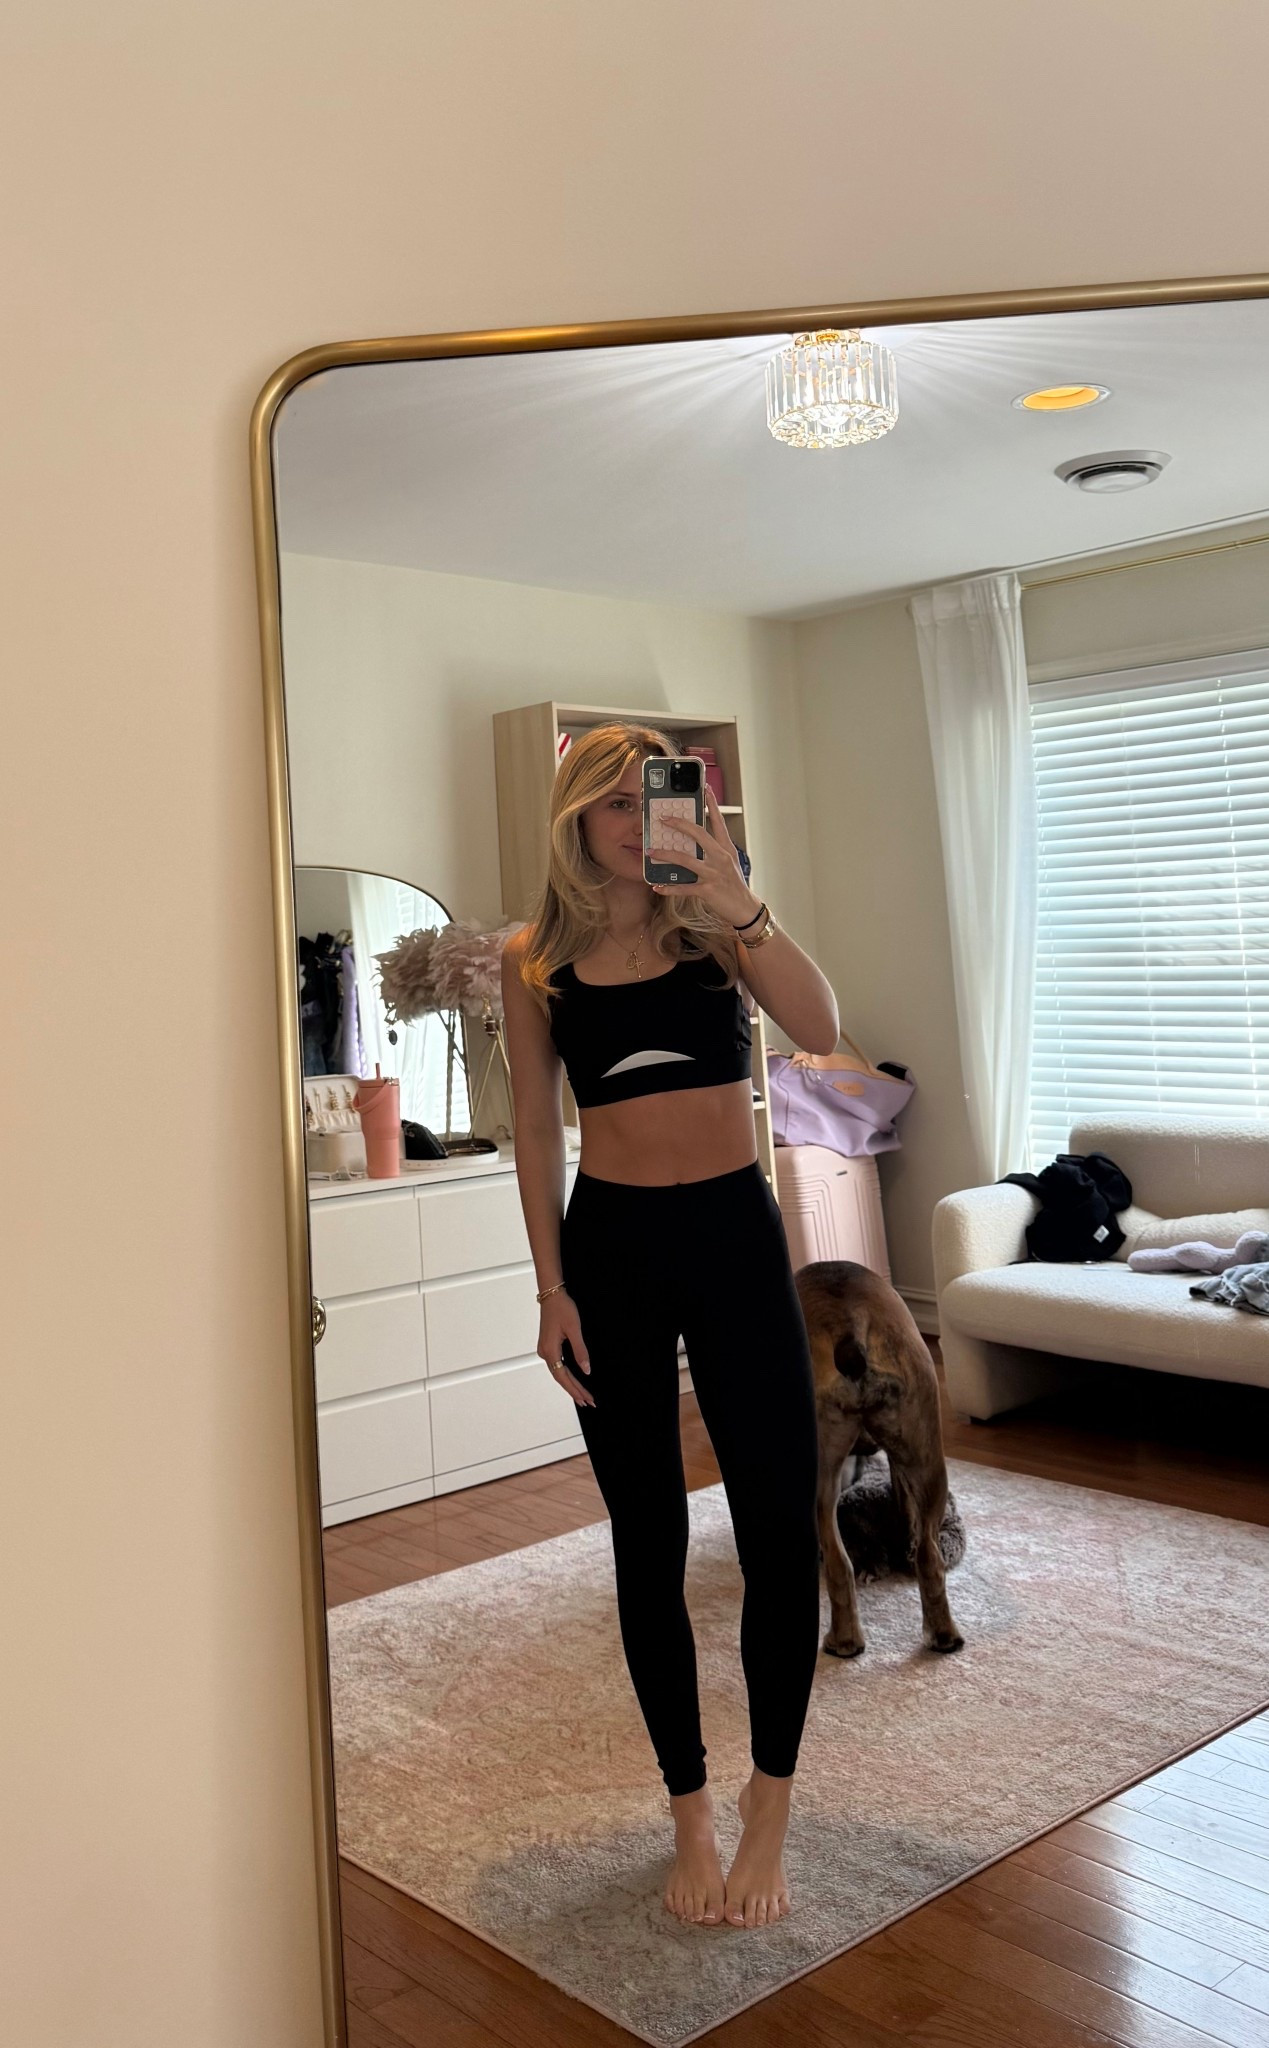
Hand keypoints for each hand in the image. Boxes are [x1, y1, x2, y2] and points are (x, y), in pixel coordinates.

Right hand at [538, 1291, 594, 1407]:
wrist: (551, 1294)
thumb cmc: (562, 1308)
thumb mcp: (575, 1329)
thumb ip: (580, 1352)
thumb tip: (586, 1370)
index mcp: (550, 1351)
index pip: (564, 1377)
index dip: (576, 1389)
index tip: (587, 1399)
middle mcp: (544, 1353)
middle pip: (560, 1378)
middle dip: (574, 1391)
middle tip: (588, 1402)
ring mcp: (545, 1349)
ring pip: (558, 1373)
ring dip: (570, 1384)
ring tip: (582, 1396)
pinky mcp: (548, 1345)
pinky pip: (557, 1365)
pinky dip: (566, 1375)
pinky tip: (573, 1380)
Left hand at [648, 785, 759, 926]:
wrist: (745, 909)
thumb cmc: (734, 885)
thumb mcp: (728, 864)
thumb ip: (714, 852)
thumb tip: (692, 844)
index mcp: (726, 849)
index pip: (718, 821)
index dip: (711, 804)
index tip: (705, 788)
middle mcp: (721, 857)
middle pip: (699, 834)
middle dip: (679, 824)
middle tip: (663, 818)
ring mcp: (714, 873)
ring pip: (686, 859)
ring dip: (665, 855)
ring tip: (651, 852)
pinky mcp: (708, 890)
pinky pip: (683, 887)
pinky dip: (669, 888)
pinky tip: (657, 887)